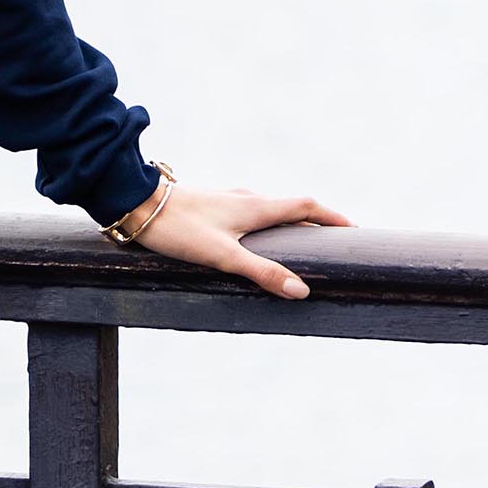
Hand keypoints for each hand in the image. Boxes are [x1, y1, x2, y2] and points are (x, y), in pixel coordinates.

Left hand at [130, 182, 351, 298]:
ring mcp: (227, 199)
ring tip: (297, 245)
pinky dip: (264, 225)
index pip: (307, 206)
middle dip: (314, 223)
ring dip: (288, 224)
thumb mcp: (222, 255)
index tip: (353, 230)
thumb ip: (261, 272)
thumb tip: (302, 290)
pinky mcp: (209, 204)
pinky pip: (248, 213)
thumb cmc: (177, 228)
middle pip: (291, 207)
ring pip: (268, 210)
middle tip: (330, 242)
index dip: (332, 218)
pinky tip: (251, 241)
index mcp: (256, 206)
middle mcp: (246, 198)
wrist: (134, 203)